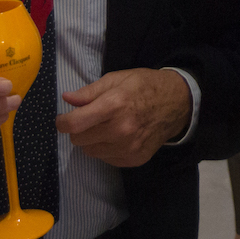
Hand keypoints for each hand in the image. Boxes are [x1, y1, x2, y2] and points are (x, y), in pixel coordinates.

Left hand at [57, 68, 190, 166]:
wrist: (176, 103)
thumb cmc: (144, 86)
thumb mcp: (117, 79)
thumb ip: (90, 92)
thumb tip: (67, 99)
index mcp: (114, 105)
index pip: (74, 124)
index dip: (63, 122)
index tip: (63, 119)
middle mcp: (120, 130)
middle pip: (79, 140)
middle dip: (79, 130)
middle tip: (89, 119)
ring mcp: (128, 148)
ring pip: (90, 151)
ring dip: (92, 141)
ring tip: (106, 127)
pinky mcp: (134, 159)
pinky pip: (106, 159)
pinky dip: (106, 149)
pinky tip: (118, 136)